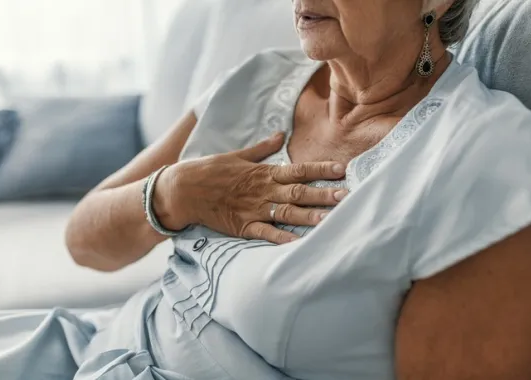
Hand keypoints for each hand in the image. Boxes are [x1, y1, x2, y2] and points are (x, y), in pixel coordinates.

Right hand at [154, 133, 347, 243]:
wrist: (184, 189)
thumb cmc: (211, 170)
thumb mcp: (238, 155)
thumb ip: (262, 148)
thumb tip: (280, 134)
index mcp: (264, 173)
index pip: (299, 170)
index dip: (321, 170)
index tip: (342, 170)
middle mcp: (263, 191)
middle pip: (299, 193)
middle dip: (324, 195)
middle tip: (347, 197)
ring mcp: (254, 210)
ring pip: (287, 214)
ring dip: (309, 217)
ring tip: (330, 220)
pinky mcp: (243, 226)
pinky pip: (266, 234)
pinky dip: (282, 239)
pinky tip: (299, 244)